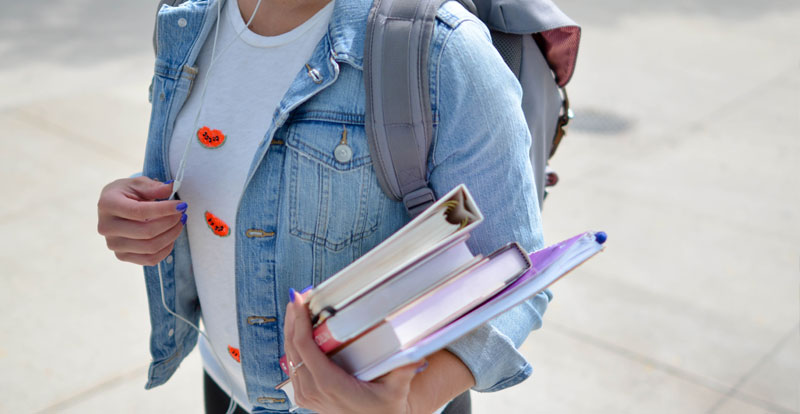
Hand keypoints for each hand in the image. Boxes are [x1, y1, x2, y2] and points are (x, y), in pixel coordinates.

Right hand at [97, 176, 187, 265]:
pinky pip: (150, 259)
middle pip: (146, 232)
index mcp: (108, 205)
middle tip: (182, 214)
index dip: (164, 209)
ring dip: (171, 235)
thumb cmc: (126, 193)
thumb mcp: (138, 184)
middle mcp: (106, 227)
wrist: (113, 207)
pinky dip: (166, 249)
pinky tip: (171, 236)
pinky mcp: (122, 256)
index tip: (181, 205)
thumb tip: (171, 188)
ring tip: (179, 223)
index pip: (139, 211)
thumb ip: (153, 187)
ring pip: (150, 247)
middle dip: (170, 222)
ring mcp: (113, 244)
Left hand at [283, 291, 425, 413]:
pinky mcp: (306, 395)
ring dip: (291, 330)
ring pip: (290, 356)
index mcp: (329, 384)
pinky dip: (295, 345)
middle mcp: (313, 390)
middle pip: (293, 347)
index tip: (299, 300)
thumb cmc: (384, 412)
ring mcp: (307, 394)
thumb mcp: (396, 391)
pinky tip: (300, 331)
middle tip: (298, 297)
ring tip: (298, 308)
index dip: (299, 320)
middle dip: (293, 319)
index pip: (304, 347)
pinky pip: (294, 366)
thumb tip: (416, 350)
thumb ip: (404, 370)